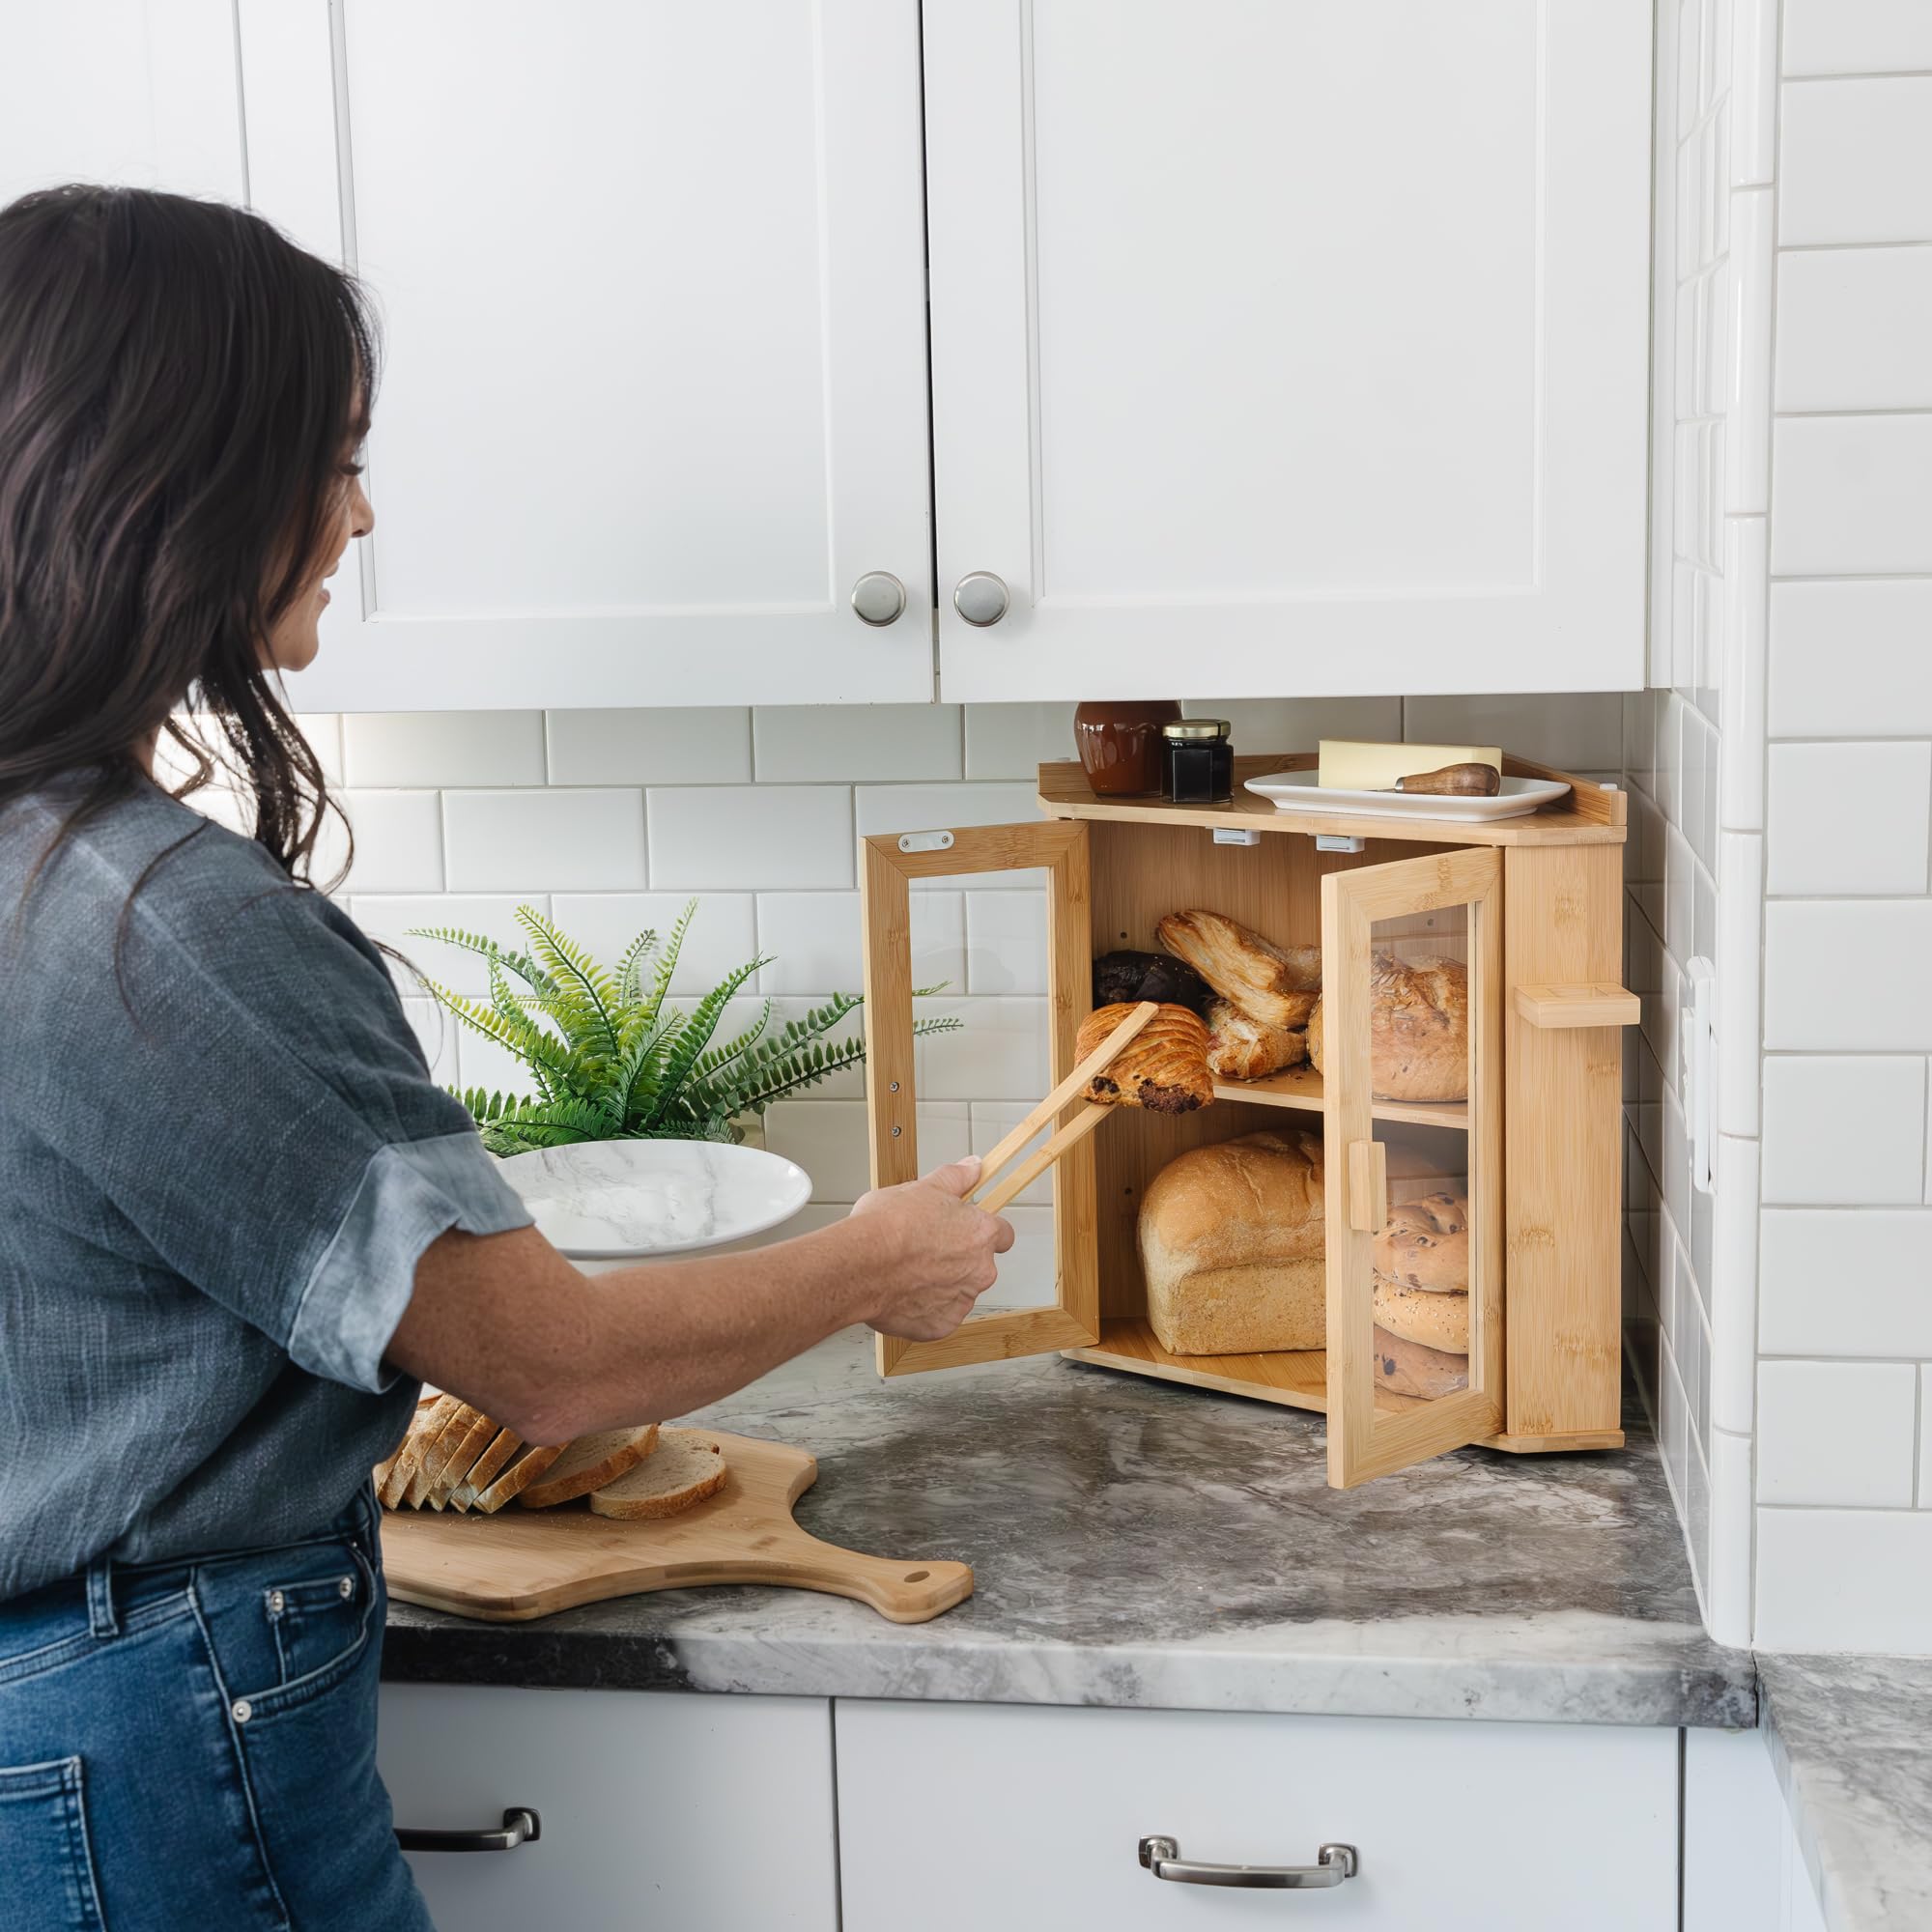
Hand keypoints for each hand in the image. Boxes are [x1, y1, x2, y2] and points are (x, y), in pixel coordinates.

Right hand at [848, 1157, 1015, 1340]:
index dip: (982, 1232)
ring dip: (941, 1285)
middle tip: (924, 1250)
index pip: (1002, 1234)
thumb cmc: (888, 1227)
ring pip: (958, 1292)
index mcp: (981, 1234)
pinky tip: (903, 1293)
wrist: (860, 1265)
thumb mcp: (923, 1187)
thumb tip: (973, 1166)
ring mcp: (961, 1301)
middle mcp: (980, 1270)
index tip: (965, 1231)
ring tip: (908, 1272)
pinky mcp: (941, 1325)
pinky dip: (924, 1308)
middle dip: (957, 1260)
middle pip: (979, 1266)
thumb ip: (956, 1177)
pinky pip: (938, 1317)